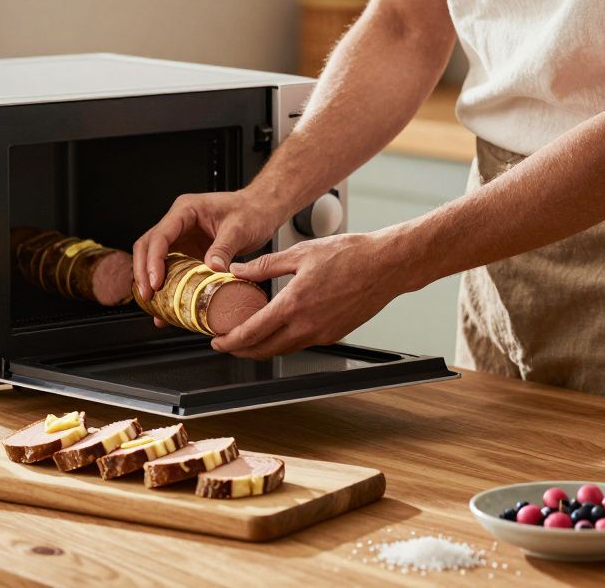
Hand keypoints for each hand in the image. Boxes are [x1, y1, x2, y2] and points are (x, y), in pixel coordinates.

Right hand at [132, 189, 287, 301]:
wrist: (262, 210)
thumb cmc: (251, 210)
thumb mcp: (239, 229)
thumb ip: (223, 248)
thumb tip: (211, 269)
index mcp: (186, 210)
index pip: (160, 236)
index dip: (153, 260)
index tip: (155, 282)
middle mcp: (178, 222)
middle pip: (148, 246)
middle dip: (143, 272)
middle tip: (148, 296)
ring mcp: (182, 237)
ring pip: (154, 258)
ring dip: (150, 280)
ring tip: (153, 305)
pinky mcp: (188, 251)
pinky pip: (171, 269)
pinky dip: (167, 286)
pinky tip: (167, 305)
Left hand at [211, 232, 402, 359]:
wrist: (386, 264)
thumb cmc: (350, 254)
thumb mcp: (300, 253)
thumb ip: (264, 266)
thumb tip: (237, 270)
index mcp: (294, 304)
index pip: (252, 332)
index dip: (231, 341)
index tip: (218, 341)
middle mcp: (307, 325)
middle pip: (265, 349)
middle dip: (242, 351)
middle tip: (227, 344)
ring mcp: (322, 333)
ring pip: (283, 349)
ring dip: (263, 348)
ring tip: (248, 339)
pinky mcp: (334, 335)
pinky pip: (302, 343)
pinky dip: (284, 341)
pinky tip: (278, 329)